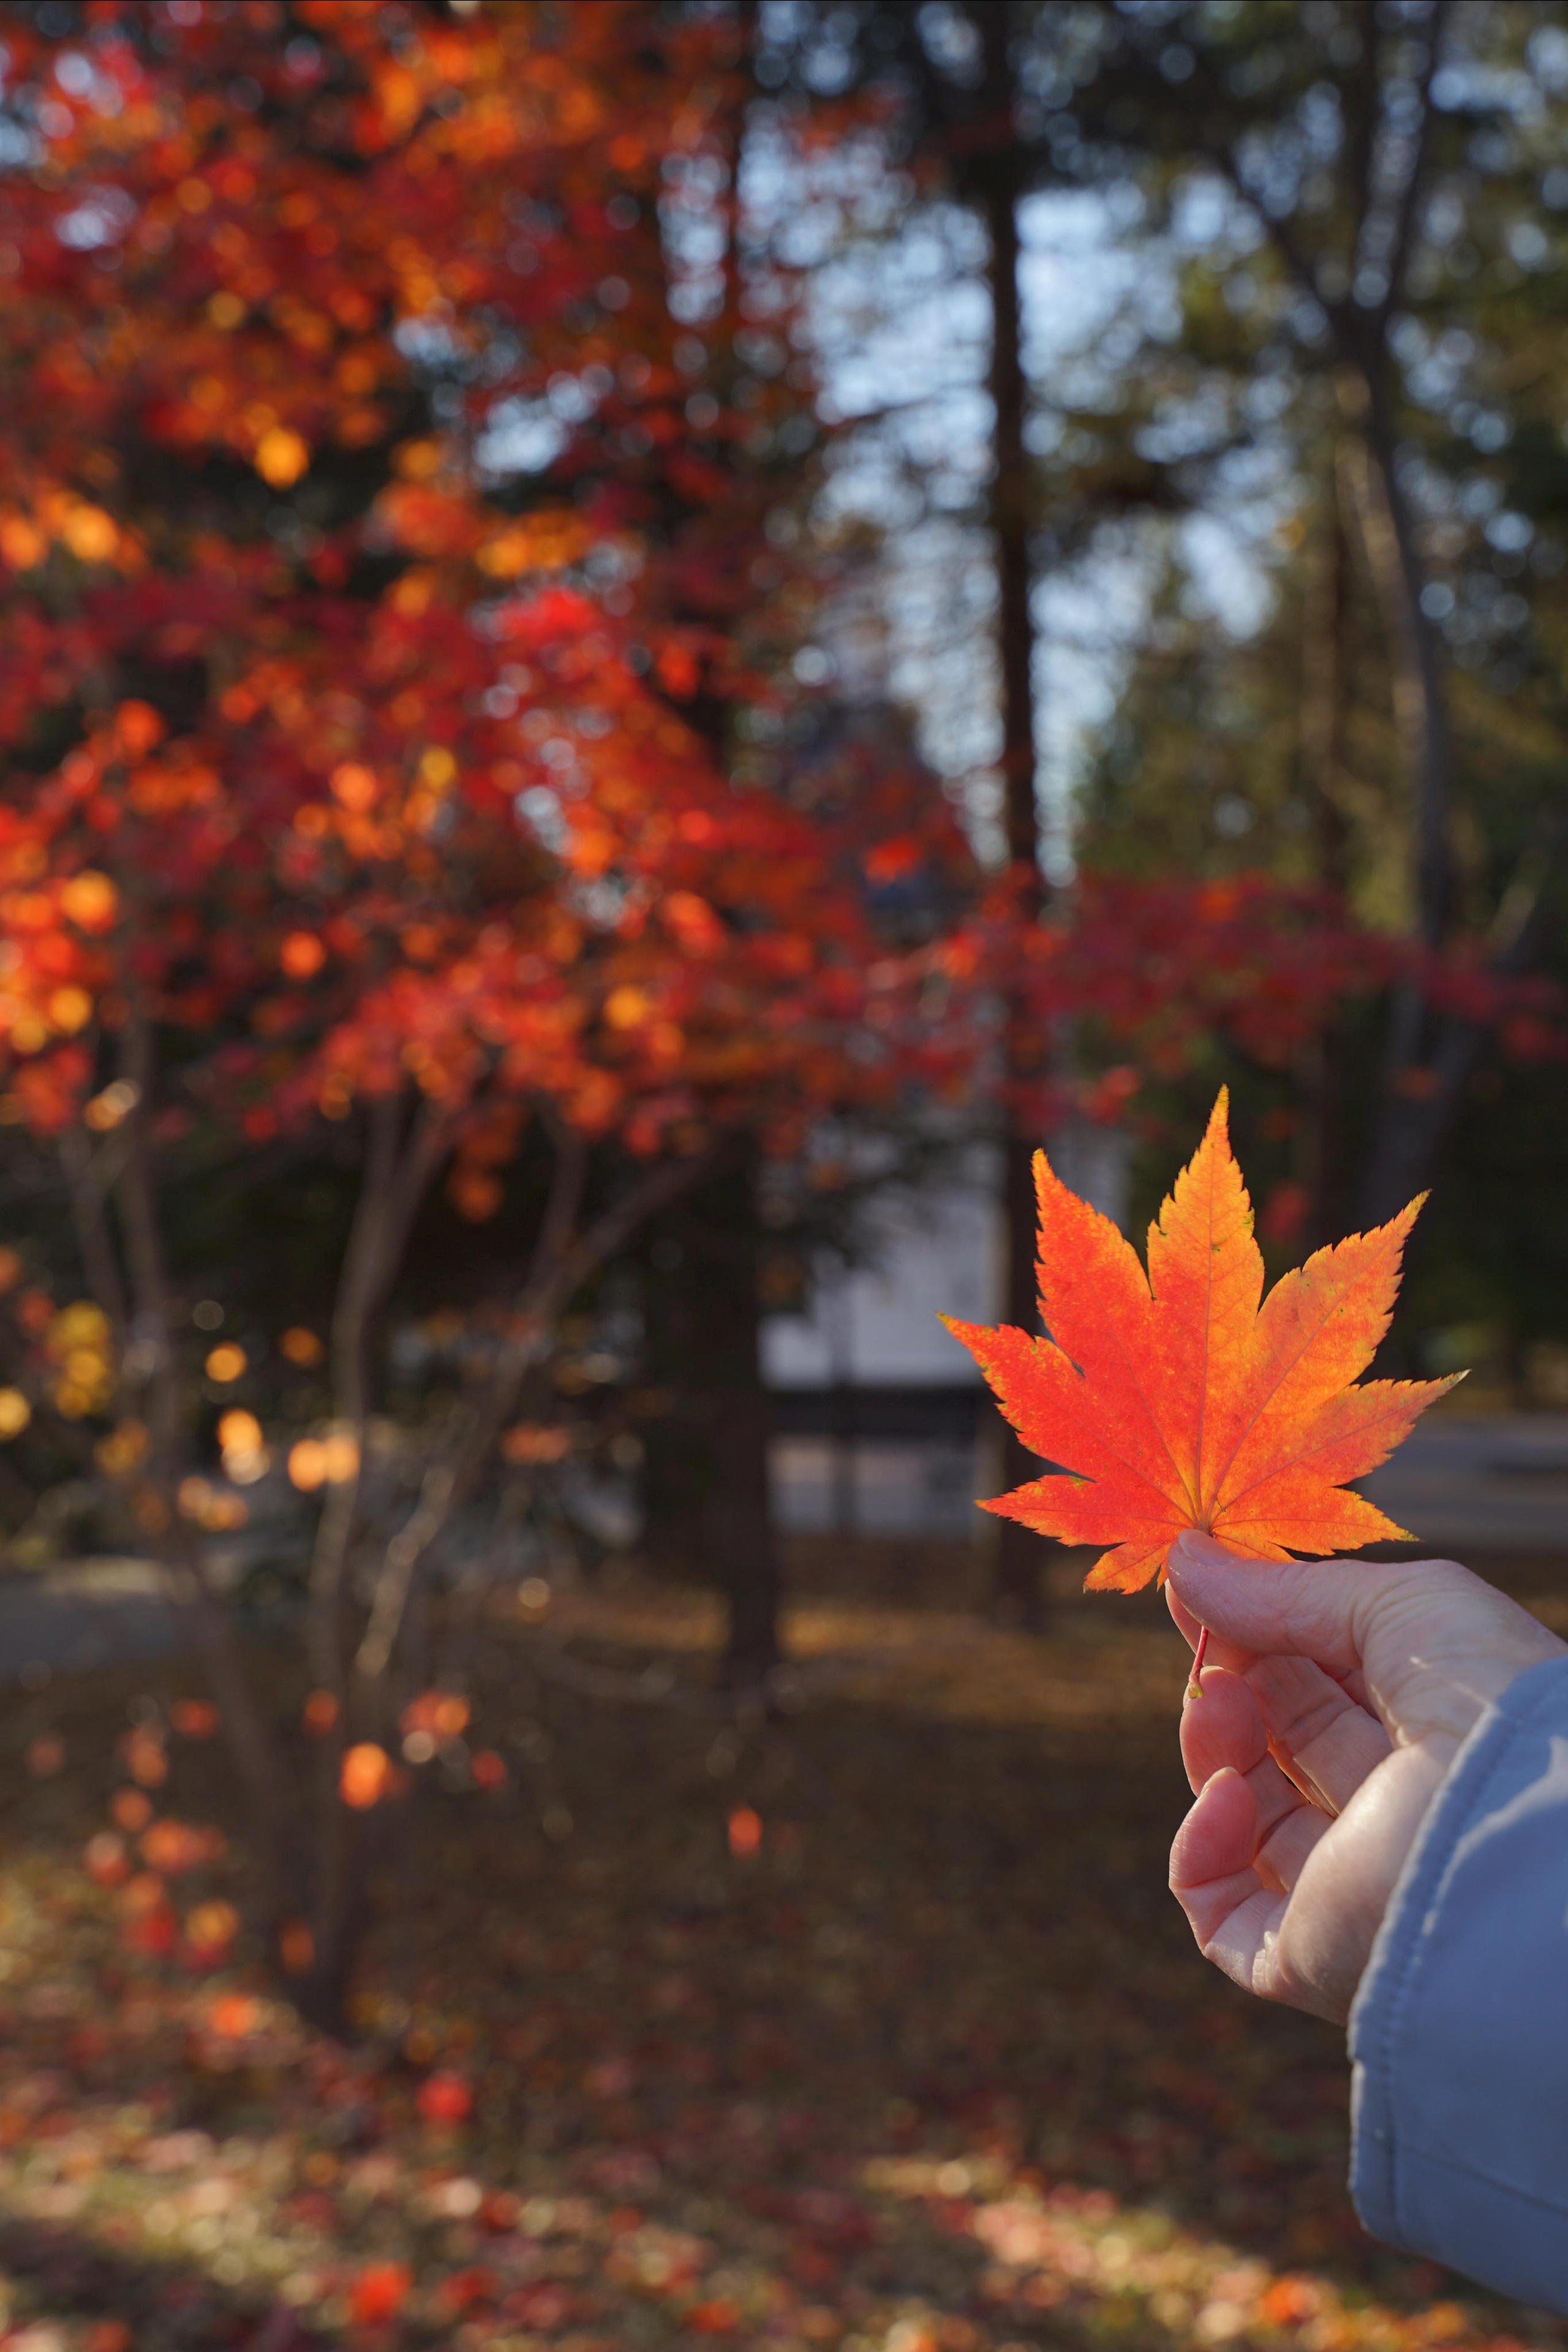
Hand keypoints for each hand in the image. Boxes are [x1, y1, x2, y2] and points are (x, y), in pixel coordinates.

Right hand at [1166, 1530, 1565, 2026]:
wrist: (1514, 1825)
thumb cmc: (1487, 1698)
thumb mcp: (1398, 1606)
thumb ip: (1285, 1590)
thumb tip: (1182, 1560)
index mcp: (1436, 1734)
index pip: (1327, 1685)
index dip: (1259, 1634)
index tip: (1196, 1589)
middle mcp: (1397, 1812)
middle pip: (1283, 1744)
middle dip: (1231, 1681)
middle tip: (1206, 1644)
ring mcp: (1352, 1888)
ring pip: (1248, 1820)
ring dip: (1214, 1748)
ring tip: (1216, 1702)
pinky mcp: (1312, 1956)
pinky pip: (1224, 1918)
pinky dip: (1200, 1852)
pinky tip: (1229, 1793)